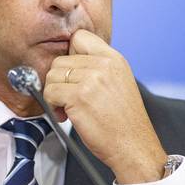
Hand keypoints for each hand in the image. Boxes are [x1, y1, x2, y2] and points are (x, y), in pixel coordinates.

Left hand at [43, 29, 167, 183]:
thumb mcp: (118, 82)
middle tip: (70, 99)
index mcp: (114, 59)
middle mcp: (104, 64)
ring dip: (54, 94)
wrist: (134, 146)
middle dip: (60, 81)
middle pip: (60, 59)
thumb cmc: (123, 121)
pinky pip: (49, 92)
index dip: (70, 55)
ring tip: (68, 109)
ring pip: (52, 76)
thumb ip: (98, 67)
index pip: (80, 37)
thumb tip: (67, 63)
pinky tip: (66, 116)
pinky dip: (52, 106)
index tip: (74, 75)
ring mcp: (91, 79)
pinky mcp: (78, 96)